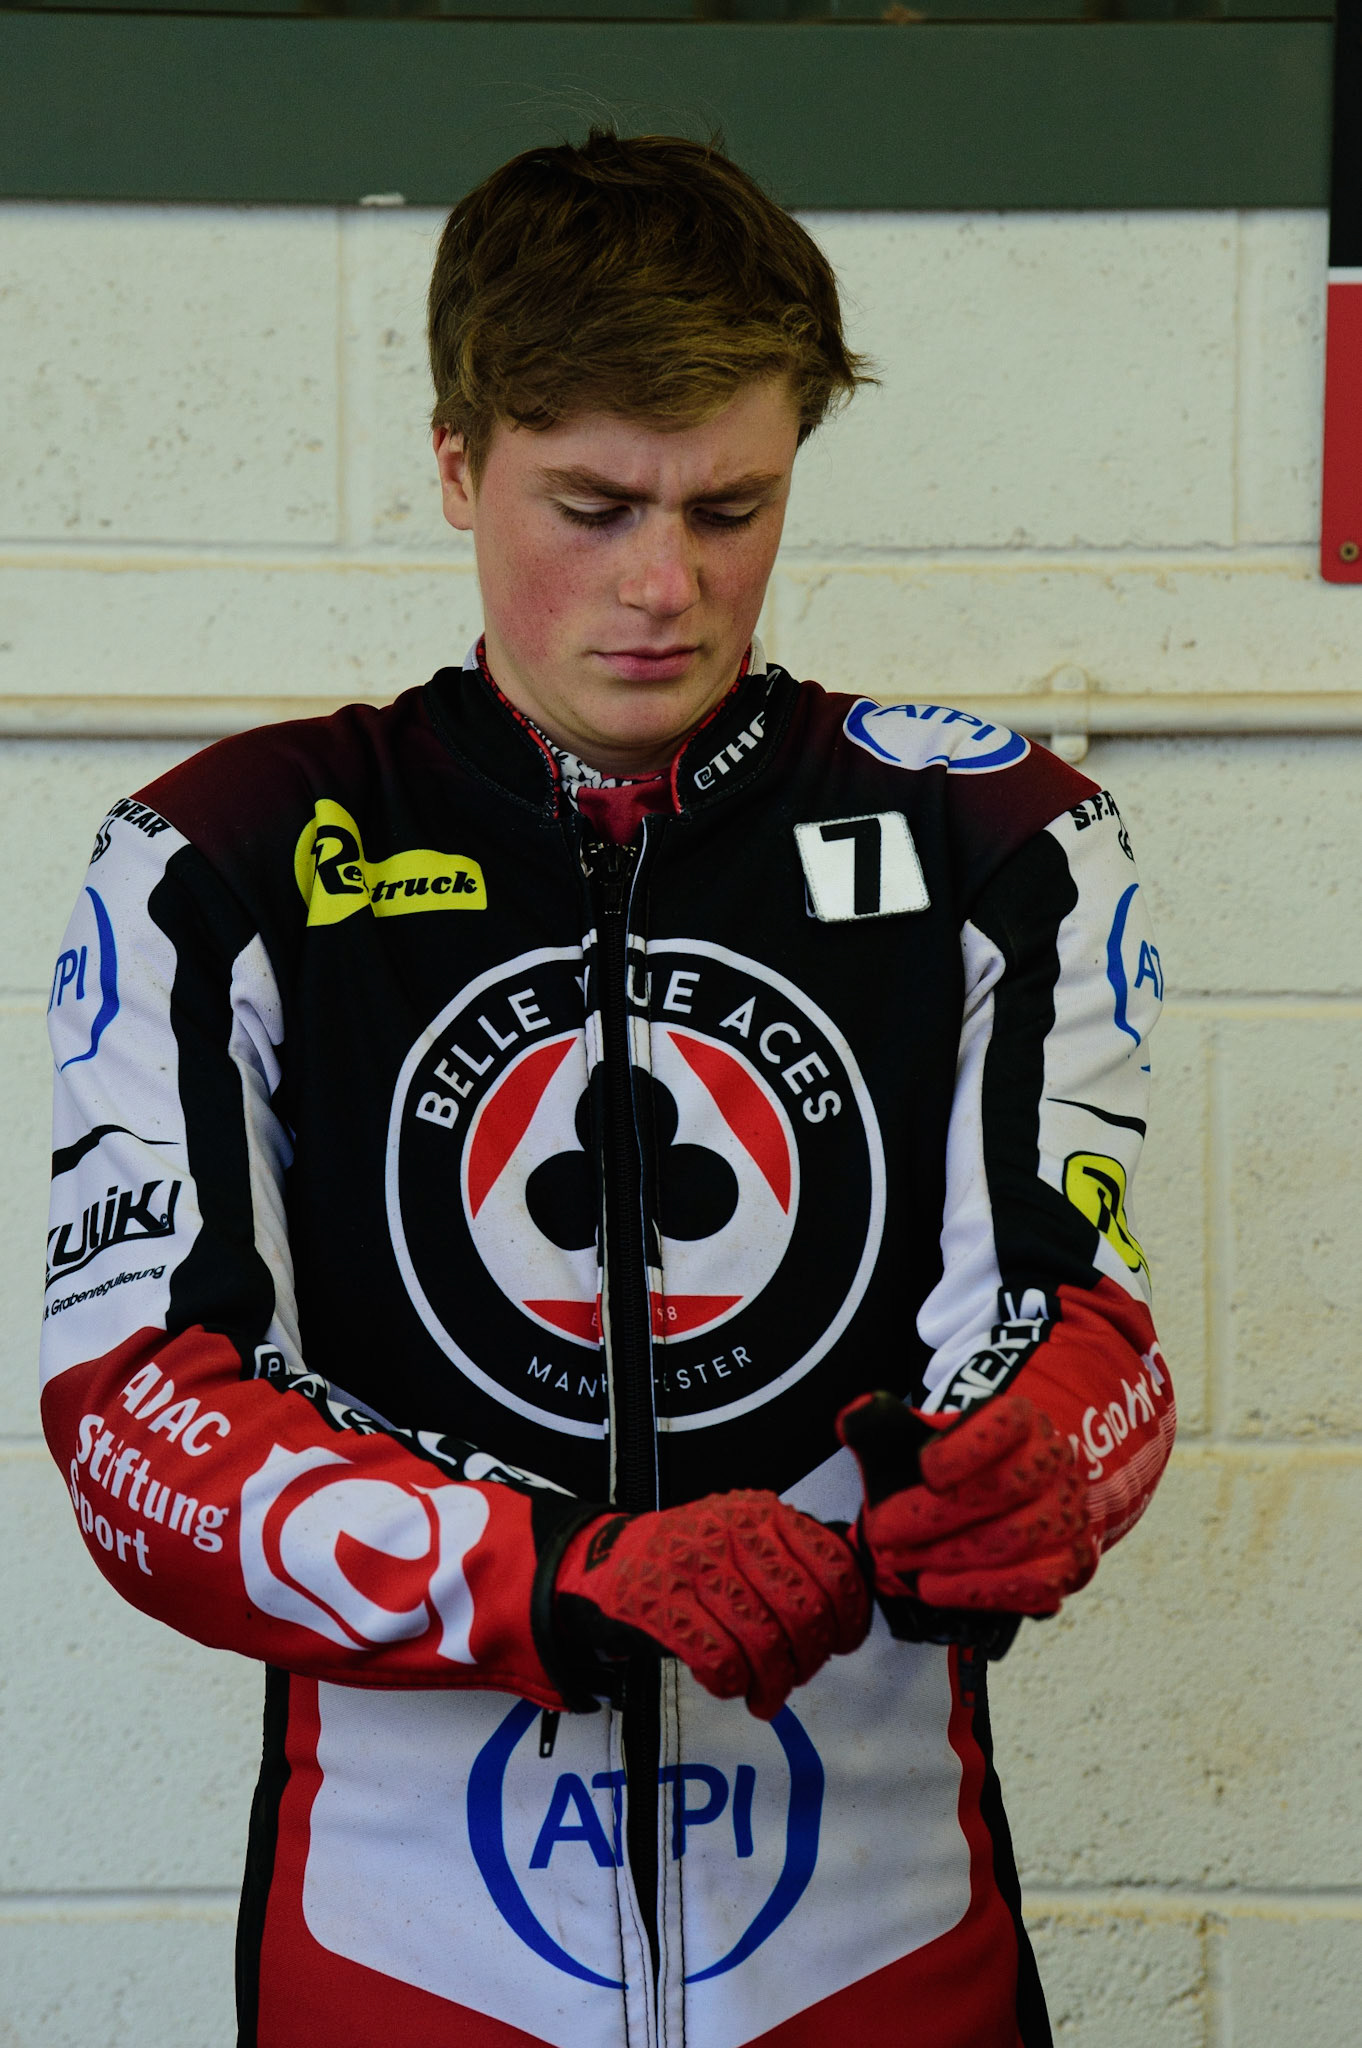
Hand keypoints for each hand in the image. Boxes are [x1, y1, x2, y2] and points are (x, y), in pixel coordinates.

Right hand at [553, 1490, 870, 1719]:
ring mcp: (694, 1567)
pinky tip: (729, 1684)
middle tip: (797, 1675)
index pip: (833, 1566)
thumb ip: (798, 1552)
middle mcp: (732, 1533)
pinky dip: (731, 1684)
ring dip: (773, 1684)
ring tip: (766, 1696)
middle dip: (809, 1659)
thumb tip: (860, 1589)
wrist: (609, 1558)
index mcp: (763, 1514)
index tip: (841, 1642)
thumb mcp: (747, 1531)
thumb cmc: (691, 1555)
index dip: (849, 1617)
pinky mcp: (660, 1605)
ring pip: (763, 1641)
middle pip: (803, 1611)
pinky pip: (717, 1658)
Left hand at [837, 1391, 1095, 1615]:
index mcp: (1023, 1419)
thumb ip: (882, 1425)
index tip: (925, 1468)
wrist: (1009, 1502)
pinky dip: (980, 1590)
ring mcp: (1068, 1513)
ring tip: (898, 1563)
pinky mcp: (1071, 1562)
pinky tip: (934, 1589)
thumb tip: (853, 1418)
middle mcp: (1054, 1462)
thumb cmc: (955, 1470)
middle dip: (933, 1515)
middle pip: (1002, 1489)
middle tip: (880, 1533)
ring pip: (1015, 1539)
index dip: (967, 1448)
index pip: (1007, 1424)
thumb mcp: (918, 1438)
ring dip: (949, 1556)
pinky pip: (1034, 1584)